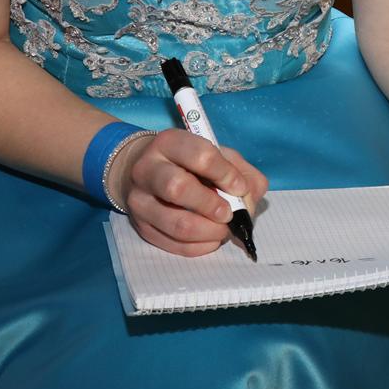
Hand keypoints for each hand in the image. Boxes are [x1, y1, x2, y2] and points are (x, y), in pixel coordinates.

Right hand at [111, 129, 268, 257]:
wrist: (147, 174)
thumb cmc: (190, 163)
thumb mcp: (218, 154)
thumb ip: (241, 172)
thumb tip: (248, 200)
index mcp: (169, 143)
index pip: (200, 156)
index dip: (225, 174)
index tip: (239, 188)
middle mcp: (147, 169)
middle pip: (178, 188)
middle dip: (211, 205)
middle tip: (228, 213)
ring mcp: (139, 201)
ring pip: (176, 223)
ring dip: (209, 231)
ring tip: (223, 229)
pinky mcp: (141, 227)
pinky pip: (173, 244)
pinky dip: (200, 246)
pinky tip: (211, 238)